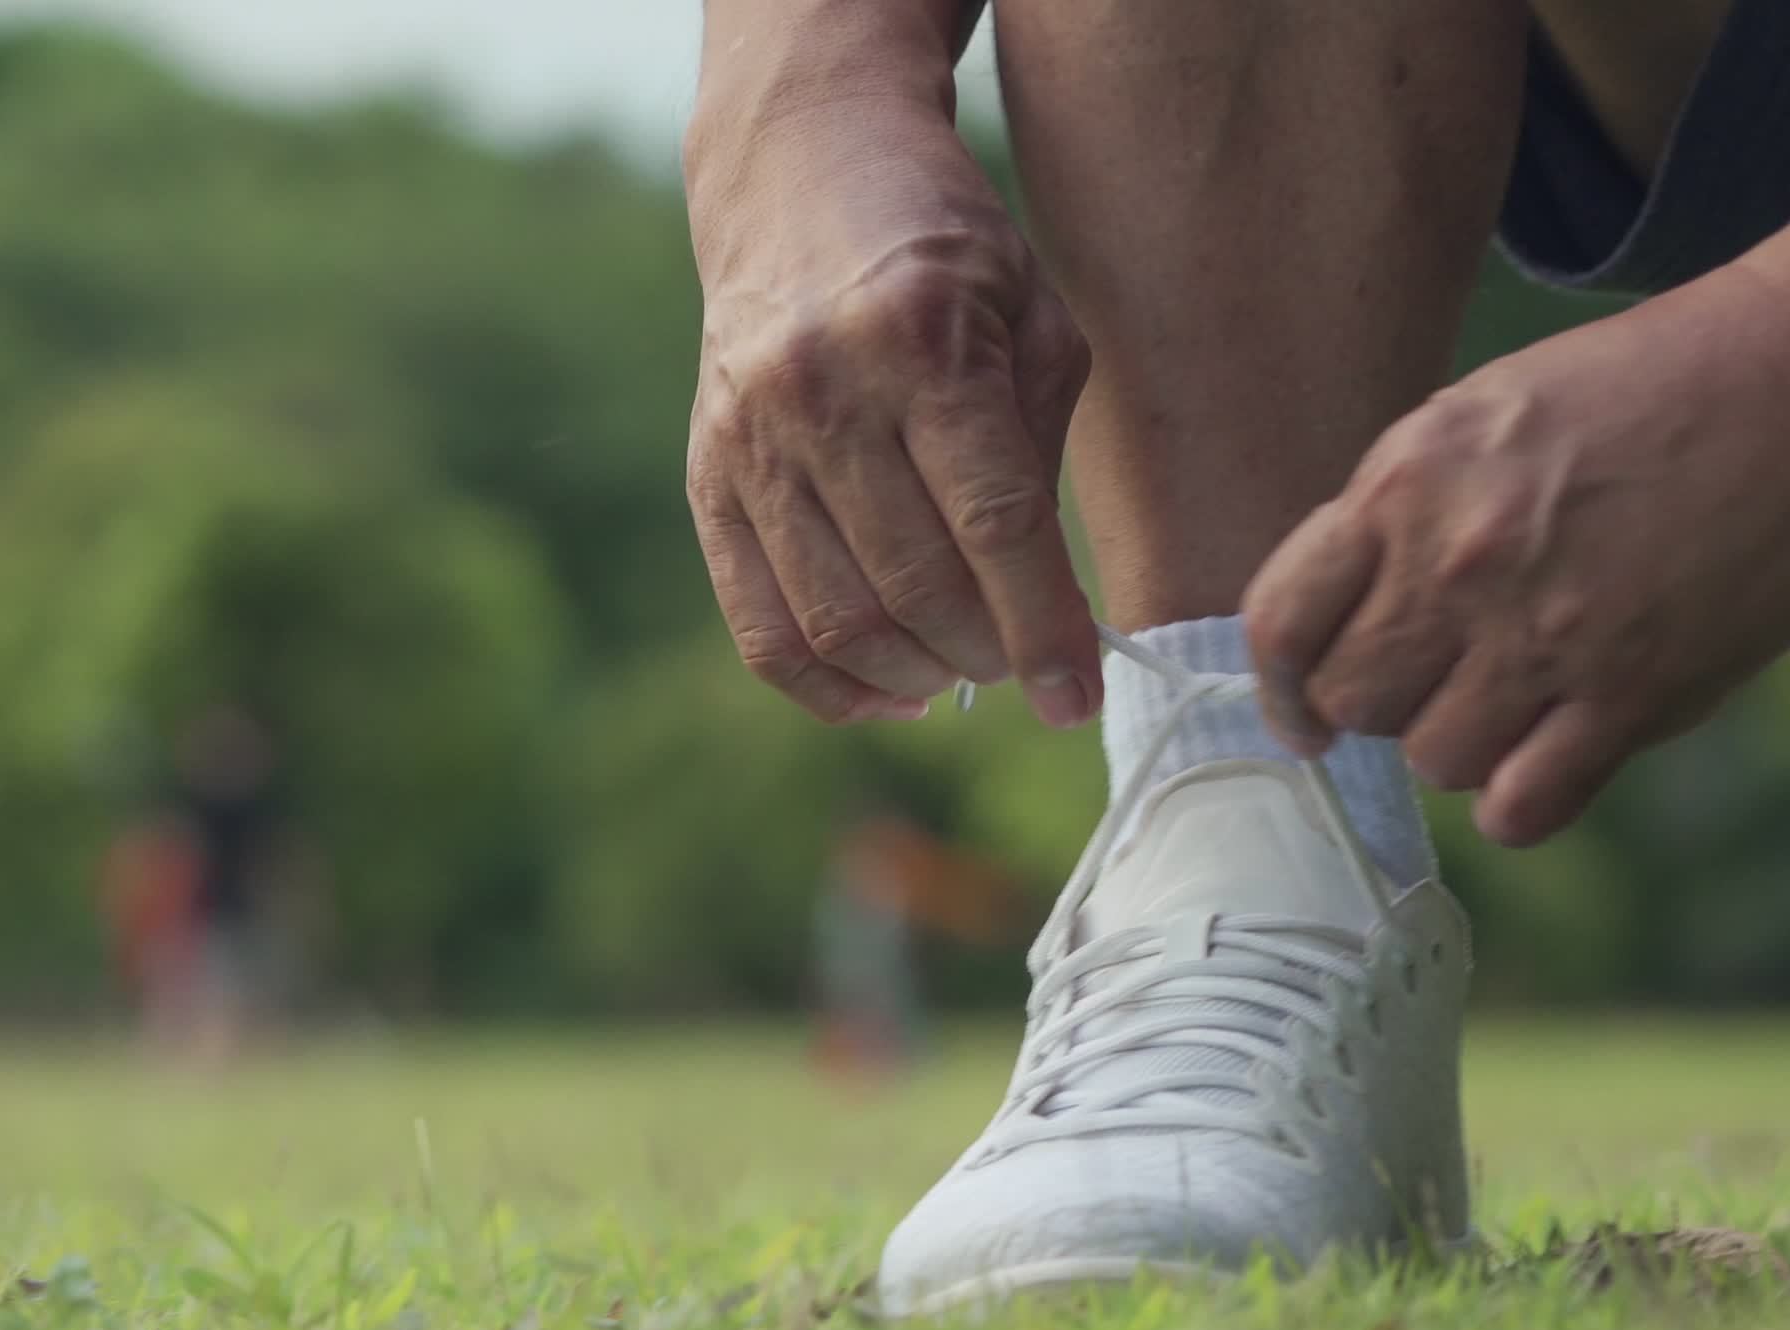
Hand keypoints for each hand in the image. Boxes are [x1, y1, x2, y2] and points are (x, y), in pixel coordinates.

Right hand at [685, 93, 1101, 727]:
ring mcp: (753, 440)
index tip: (1080, 697)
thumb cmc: (944, 249)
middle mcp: (823, 393)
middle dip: (989, 655)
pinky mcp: (708, 477)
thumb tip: (1047, 608)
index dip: (1044, 629)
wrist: (799, 171)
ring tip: (963, 669)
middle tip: (1028, 665)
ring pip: (838, 623)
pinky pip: (760, 627)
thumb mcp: (1032, 316)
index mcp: (923, 343)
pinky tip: (890, 692)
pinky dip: (830, 687)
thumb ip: (1039, 453)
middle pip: (917, 586)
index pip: (994, 526)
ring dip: (917, 675)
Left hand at [1243, 269, 1789, 844]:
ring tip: (1525, 691)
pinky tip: (1556, 754)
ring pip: (1436, 761)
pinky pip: (1522, 809)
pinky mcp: (1632, 694)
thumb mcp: (1488, 411)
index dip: (1284, 683)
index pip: (1282, 622)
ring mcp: (1546, 635)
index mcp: (1409, 481)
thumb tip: (1344, 620)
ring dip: (1468, 743)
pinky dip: (1525, 801)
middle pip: (1356, 703)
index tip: (1307, 708)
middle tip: (1450, 674)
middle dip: (1391, 700)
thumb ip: (1405, 511)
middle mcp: (1460, 564)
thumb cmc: (1650, 389)